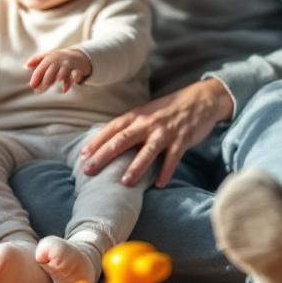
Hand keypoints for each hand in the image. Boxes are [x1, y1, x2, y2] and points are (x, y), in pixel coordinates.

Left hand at [24, 48, 92, 92]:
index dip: (37, 76)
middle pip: (53, 68)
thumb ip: (36, 61)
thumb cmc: (58, 59)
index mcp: (50, 58)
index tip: (32, 85)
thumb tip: (25, 66)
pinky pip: (75, 74)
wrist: (77, 56)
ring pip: (65, 69)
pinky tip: (65, 89)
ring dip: (61, 74)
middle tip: (45, 85)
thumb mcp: (47, 57)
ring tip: (58, 80)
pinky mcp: (77, 69)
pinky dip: (72, 80)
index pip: (42, 67)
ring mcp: (69, 64)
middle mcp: (59, 60)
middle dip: (48, 76)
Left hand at [80, 78, 232, 187]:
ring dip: (136, 167)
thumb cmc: (167, 110)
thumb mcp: (145, 114)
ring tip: (124, 182)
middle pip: (122, 140)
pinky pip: (173, 157)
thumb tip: (107, 144)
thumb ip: (129, 127)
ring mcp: (165, 131)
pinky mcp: (182, 139)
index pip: (111, 129)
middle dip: (104, 156)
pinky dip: (166, 171)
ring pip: (147, 150)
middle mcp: (148, 123)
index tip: (82, 156)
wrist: (200, 99)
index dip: (96, 142)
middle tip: (89, 171)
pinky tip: (159, 184)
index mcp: (136, 116)